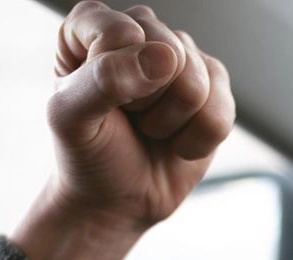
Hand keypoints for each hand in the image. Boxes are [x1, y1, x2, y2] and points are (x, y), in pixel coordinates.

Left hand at [9, 2, 234, 259]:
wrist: (117, 200)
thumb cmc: (88, 153)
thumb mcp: (70, 119)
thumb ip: (103, 79)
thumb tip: (163, 57)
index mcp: (93, 26)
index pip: (120, 32)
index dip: (115, 78)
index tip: (101, 102)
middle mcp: (141, 31)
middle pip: (169, 52)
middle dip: (148, 102)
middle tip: (129, 118)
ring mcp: (182, 58)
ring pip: (198, 82)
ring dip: (170, 123)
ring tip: (150, 130)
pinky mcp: (213, 88)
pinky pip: (221, 112)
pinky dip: (196, 140)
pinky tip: (176, 142)